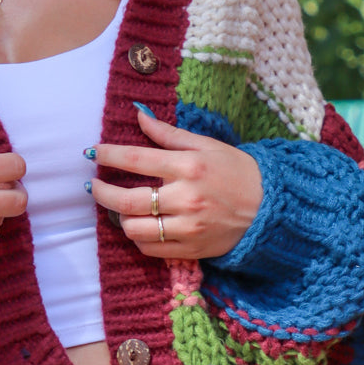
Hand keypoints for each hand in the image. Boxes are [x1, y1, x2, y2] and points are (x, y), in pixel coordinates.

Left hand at [89, 106, 261, 260]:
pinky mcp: (191, 249)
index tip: (92, 152)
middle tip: (94, 186)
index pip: (136, 160)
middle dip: (102, 192)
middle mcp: (186, 199)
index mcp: (189, 167)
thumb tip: (139, 115)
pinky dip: (137, 238)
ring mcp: (188, 228)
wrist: (271, 208)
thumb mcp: (206, 145)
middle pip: (126, 200)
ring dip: (119, 218)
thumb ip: (168, 133)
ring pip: (134, 228)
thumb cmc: (238, 171)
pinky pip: (150, 249)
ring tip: (117, 207)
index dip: (108, 155)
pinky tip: (138, 225)